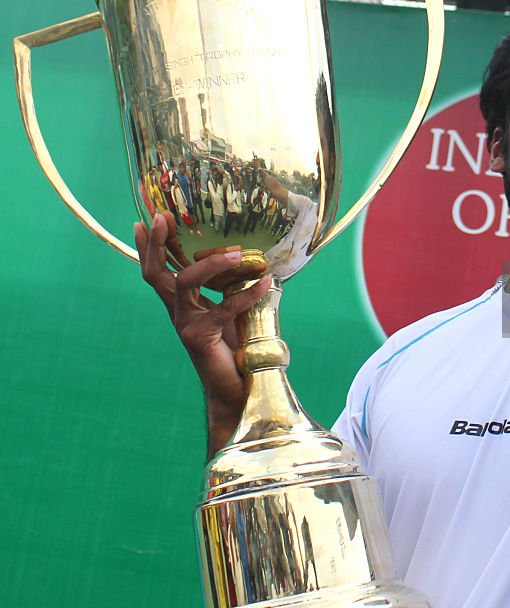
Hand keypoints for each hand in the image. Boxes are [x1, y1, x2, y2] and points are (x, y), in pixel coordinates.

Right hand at [135, 213, 271, 455]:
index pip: (158, 271)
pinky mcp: (201, 337)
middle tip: (162, 218)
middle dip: (158, 243)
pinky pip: (225, 308)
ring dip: (210, 263)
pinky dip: (248, 292)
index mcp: (181, 303)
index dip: (149, 247)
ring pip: (185, 283)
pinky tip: (266, 282)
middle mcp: (177, 311)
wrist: (236, 389)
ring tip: (237, 252)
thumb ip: (231, 289)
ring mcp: (186, 324)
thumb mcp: (231, 311)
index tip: (145, 220)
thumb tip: (253, 258)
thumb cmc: (234, 347)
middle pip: (156, 273)